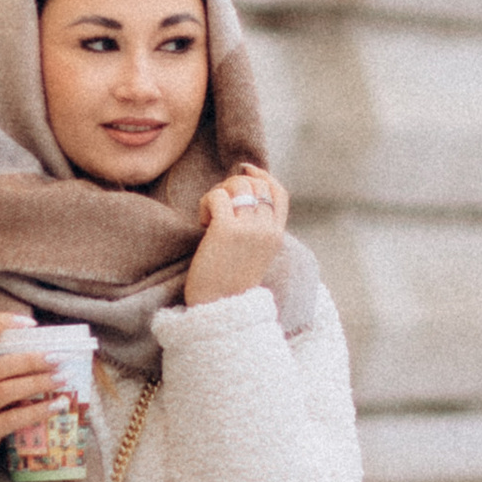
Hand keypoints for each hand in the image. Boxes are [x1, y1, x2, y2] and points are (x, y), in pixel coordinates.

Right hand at [0, 309, 71, 481]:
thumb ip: (5, 375)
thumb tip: (50, 358)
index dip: (0, 323)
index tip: (30, 323)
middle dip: (31, 359)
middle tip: (59, 357)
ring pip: (5, 391)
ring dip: (38, 382)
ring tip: (64, 378)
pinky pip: (11, 419)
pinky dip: (37, 411)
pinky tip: (57, 406)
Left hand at [182, 164, 288, 308]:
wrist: (218, 309)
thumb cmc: (229, 284)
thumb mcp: (253, 254)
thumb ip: (256, 229)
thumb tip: (242, 197)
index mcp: (276, 235)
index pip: (278, 192)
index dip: (262, 176)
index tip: (245, 171)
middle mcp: (267, 229)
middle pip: (255, 183)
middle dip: (233, 184)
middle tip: (217, 205)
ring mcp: (249, 228)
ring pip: (237, 184)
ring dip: (218, 193)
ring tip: (210, 216)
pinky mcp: (226, 230)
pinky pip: (217, 195)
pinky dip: (206, 203)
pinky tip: (203, 223)